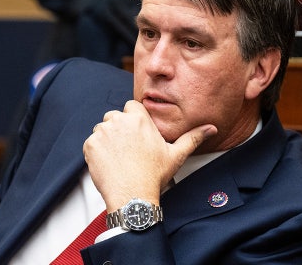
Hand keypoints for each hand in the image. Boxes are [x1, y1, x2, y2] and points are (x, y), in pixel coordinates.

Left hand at [83, 100, 216, 211]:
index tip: (137, 134)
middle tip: (129, 149)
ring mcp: (102, 133)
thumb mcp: (176, 154)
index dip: (134, 120)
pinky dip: (98, 151)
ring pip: (102, 129)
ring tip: (120, 157)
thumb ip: (193, 137)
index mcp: (139, 119)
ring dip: (108, 139)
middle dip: (120, 129)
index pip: (131, 106)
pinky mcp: (90, 145)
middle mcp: (118, 121)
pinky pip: (92, 142)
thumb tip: (211, 128)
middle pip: (115, 117)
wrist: (132, 196)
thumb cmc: (153, 176)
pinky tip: (110, 163)